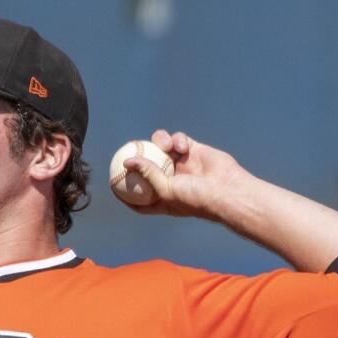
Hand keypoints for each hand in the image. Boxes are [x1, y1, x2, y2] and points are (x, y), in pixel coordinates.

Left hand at [120, 129, 249, 220]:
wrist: (226, 190)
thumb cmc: (195, 198)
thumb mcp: (166, 190)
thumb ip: (147, 174)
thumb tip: (126, 161)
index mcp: (162, 197)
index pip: (138, 196)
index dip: (124, 191)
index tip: (110, 184)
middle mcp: (170, 179)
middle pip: (147, 166)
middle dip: (137, 158)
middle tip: (127, 150)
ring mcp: (181, 163)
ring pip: (160, 146)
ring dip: (159, 142)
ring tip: (163, 145)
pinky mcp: (193, 150)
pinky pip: (178, 139)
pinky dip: (177, 140)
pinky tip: (181, 146)